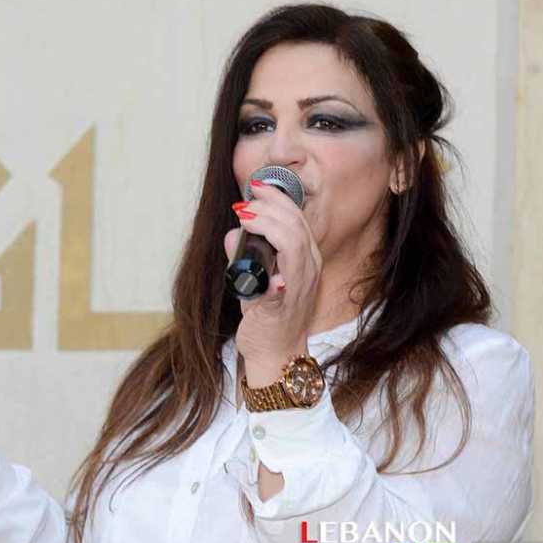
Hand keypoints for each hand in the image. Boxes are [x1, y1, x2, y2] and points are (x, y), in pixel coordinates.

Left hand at [223, 181, 322, 384]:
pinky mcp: (287, 301)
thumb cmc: (269, 320)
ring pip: (294, 239)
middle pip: (297, 224)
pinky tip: (249, 237)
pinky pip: (286, 268)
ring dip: (268, 221)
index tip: (257, 186)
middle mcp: (309, 269)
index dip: (278, 199)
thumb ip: (243, 256)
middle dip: (271, 205)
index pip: (298, 220)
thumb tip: (233, 234)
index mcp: (305, 260)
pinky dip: (269, 247)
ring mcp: (301, 285)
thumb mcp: (255, 281)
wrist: (275, 356)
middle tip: (246, 200)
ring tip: (245, 214)